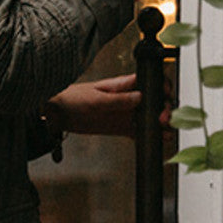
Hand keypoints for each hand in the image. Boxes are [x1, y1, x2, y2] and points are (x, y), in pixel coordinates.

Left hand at [47, 73, 172, 137]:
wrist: (57, 113)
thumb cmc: (73, 98)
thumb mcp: (96, 99)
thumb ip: (118, 100)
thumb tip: (139, 98)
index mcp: (124, 85)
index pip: (150, 82)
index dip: (162, 88)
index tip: (165, 98)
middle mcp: (128, 98)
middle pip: (153, 102)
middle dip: (163, 109)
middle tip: (163, 120)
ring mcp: (125, 113)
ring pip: (148, 118)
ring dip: (158, 125)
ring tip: (165, 133)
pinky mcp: (119, 127)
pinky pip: (137, 131)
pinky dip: (146, 136)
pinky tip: (155, 140)